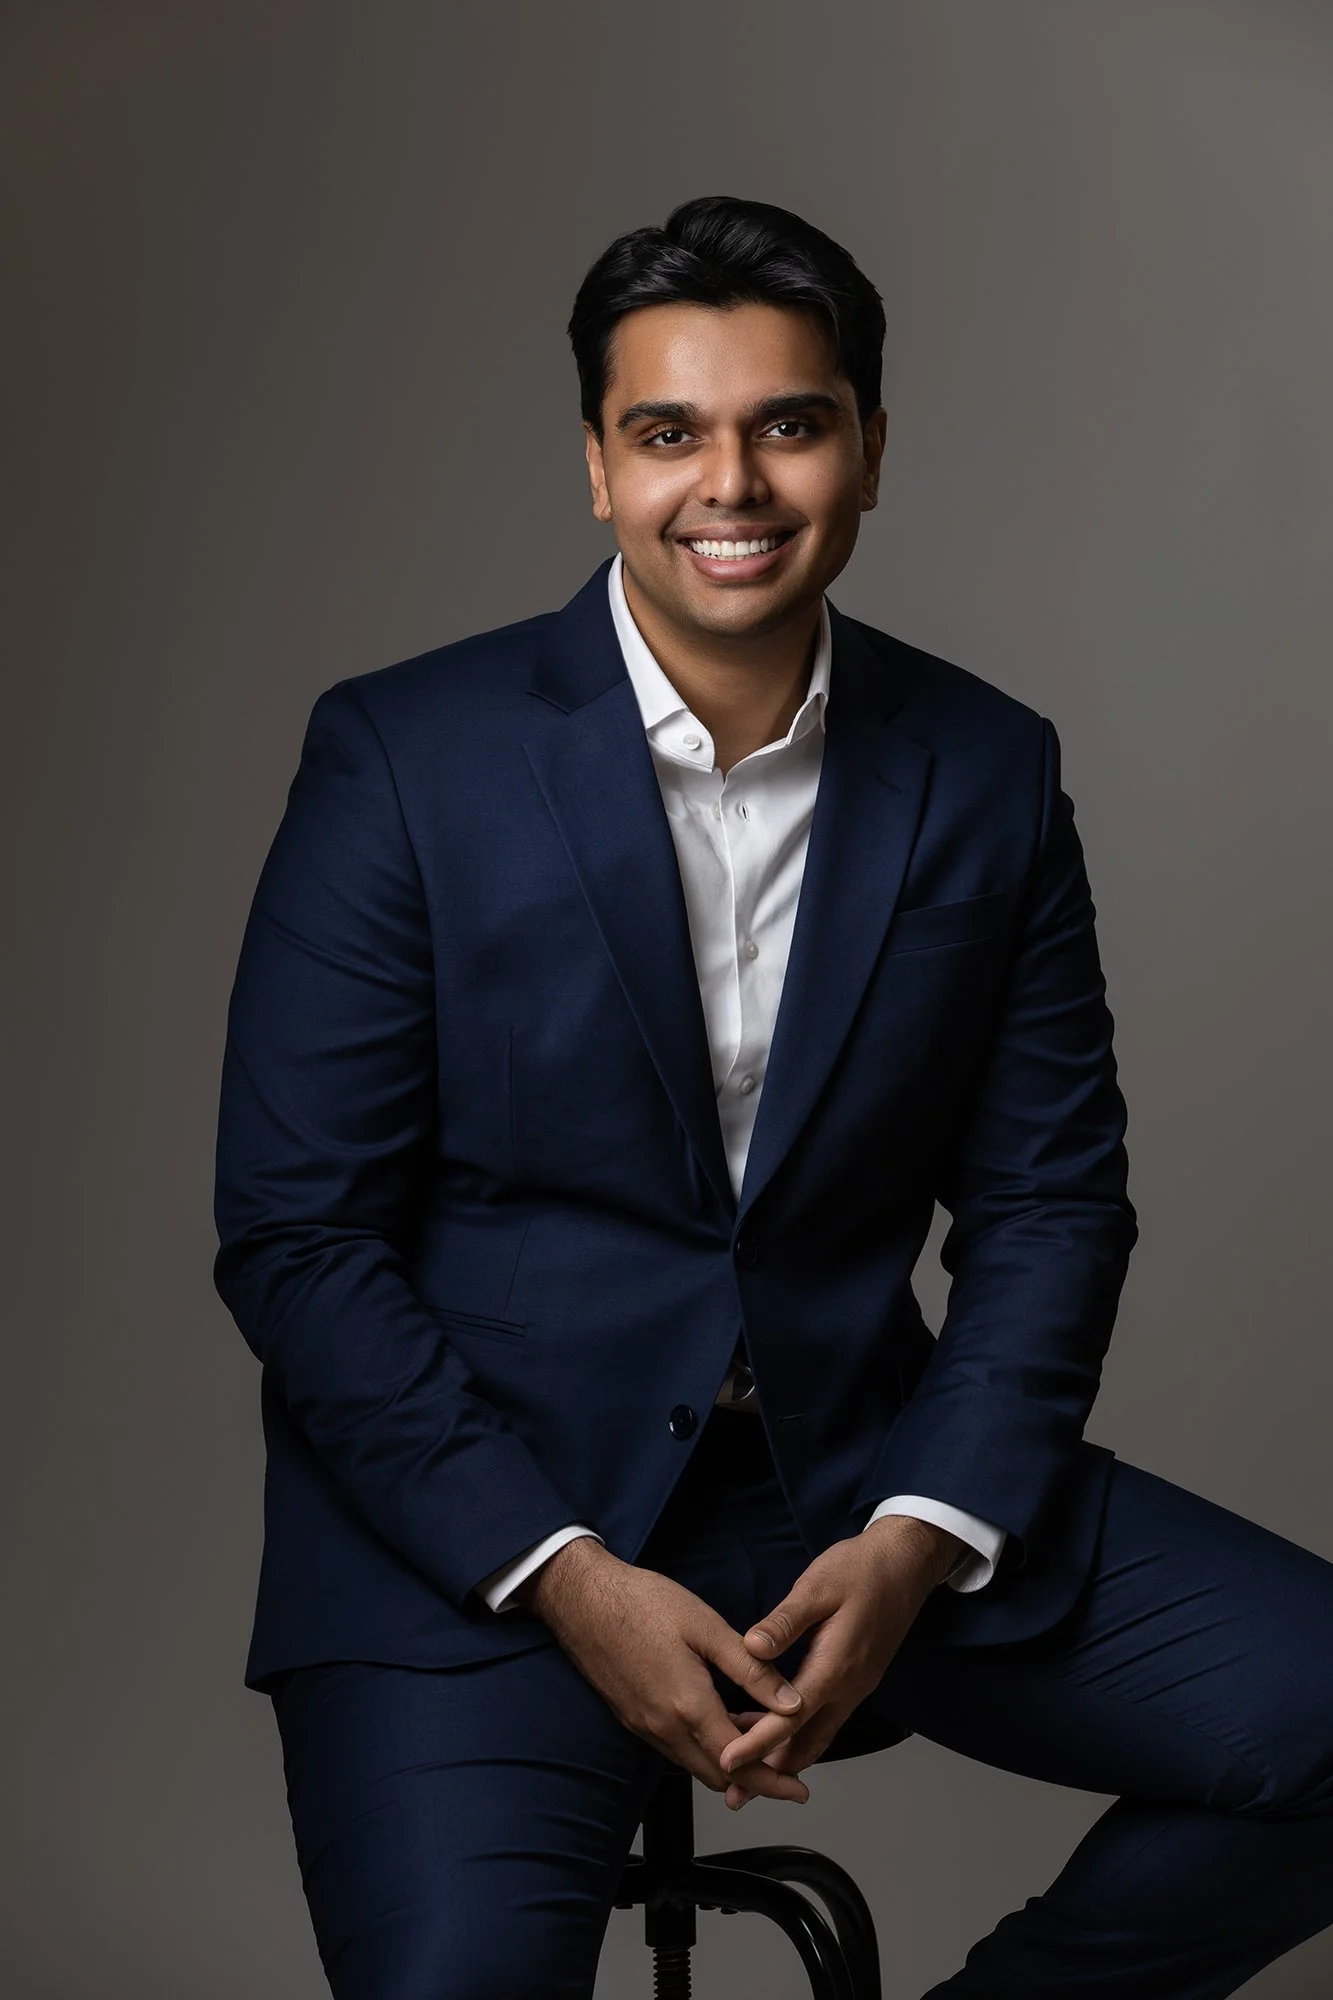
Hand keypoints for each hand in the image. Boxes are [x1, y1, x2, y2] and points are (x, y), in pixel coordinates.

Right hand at [515, 1535, 811, 1805]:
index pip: (740, 1764)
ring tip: (760, 1735)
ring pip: (695, 1765)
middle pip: (718, 1776)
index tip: (801, 1791)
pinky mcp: (631, 1718)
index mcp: (687, 1707)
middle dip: (756, 1780)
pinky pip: (675, 1749)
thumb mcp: (707, 1628)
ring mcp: (644, 1726)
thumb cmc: (644, 1603)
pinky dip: (704, 1747)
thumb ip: (751, 1669)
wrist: (582, 1598)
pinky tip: (720, 1719)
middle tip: (787, 1767)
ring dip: (729, 1762)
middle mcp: (664, 1728)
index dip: (774, 1781)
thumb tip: (792, 1703)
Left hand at [717, 1516, 962, 1806]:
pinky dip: (799, 1733)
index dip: (757, 1744)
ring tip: (748, 1765)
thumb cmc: (861, 1570)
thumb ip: (784, 1622)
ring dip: (785, 1754)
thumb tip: (751, 1647)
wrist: (906, 1563)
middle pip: (806, 1743)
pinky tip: (776, 1726)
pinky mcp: (856, 1679)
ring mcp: (855, 1686)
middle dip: (770, 1769)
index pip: (789, 1719)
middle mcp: (848, 1687)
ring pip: (818, 1735)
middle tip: (735, 1788)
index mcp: (835, 1668)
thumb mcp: (817, 1587)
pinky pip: (826, 1719)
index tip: (727, 1763)